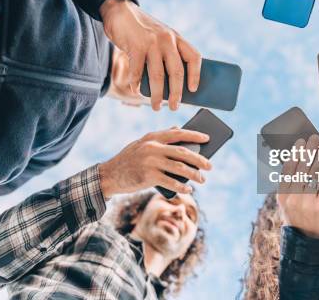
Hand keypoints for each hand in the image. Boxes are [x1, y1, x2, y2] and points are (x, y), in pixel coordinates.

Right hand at [97, 128, 211, 198]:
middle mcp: (152, 147)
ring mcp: (150, 162)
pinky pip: (171, 182)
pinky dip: (182, 187)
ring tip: (202, 179)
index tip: (207, 138)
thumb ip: (159, 137)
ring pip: (179, 168)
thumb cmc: (129, 160)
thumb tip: (178, 128)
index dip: (194, 135)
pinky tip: (188, 190)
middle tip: (210, 166)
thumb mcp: (141, 143)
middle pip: (182, 152)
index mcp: (152, 137)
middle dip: (199, 159)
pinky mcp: (148, 176)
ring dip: (194, 175)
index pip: (177, 133)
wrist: (109, 175)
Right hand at [100, 0, 200, 110]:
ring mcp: (151, 42)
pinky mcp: (135, 46)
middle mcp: (167, 39)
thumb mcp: (160, 36)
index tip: (193, 90)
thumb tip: (172, 85)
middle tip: (174, 107)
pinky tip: (137, 91)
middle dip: (176, 93)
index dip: (196, 75)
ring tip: (155, 106)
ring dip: (157, 95)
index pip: (194, 56)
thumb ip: (167, 53)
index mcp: (176, 38)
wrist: (120, 10)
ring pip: (157, 75)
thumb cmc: (141, 30)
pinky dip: (137, 84)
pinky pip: (138, 71)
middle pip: (177, 71)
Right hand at [277, 136, 318, 239]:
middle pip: (301, 168)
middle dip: (308, 150)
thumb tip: (302, 159)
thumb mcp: (289, 203)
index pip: (287, 170)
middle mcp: (292, 199)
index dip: (294, 154)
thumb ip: (292, 185)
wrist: (310, 241)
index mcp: (282, 196)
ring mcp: (306, 203)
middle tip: (313, 138)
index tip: (300, 142)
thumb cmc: (300, 216)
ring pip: (313, 173)